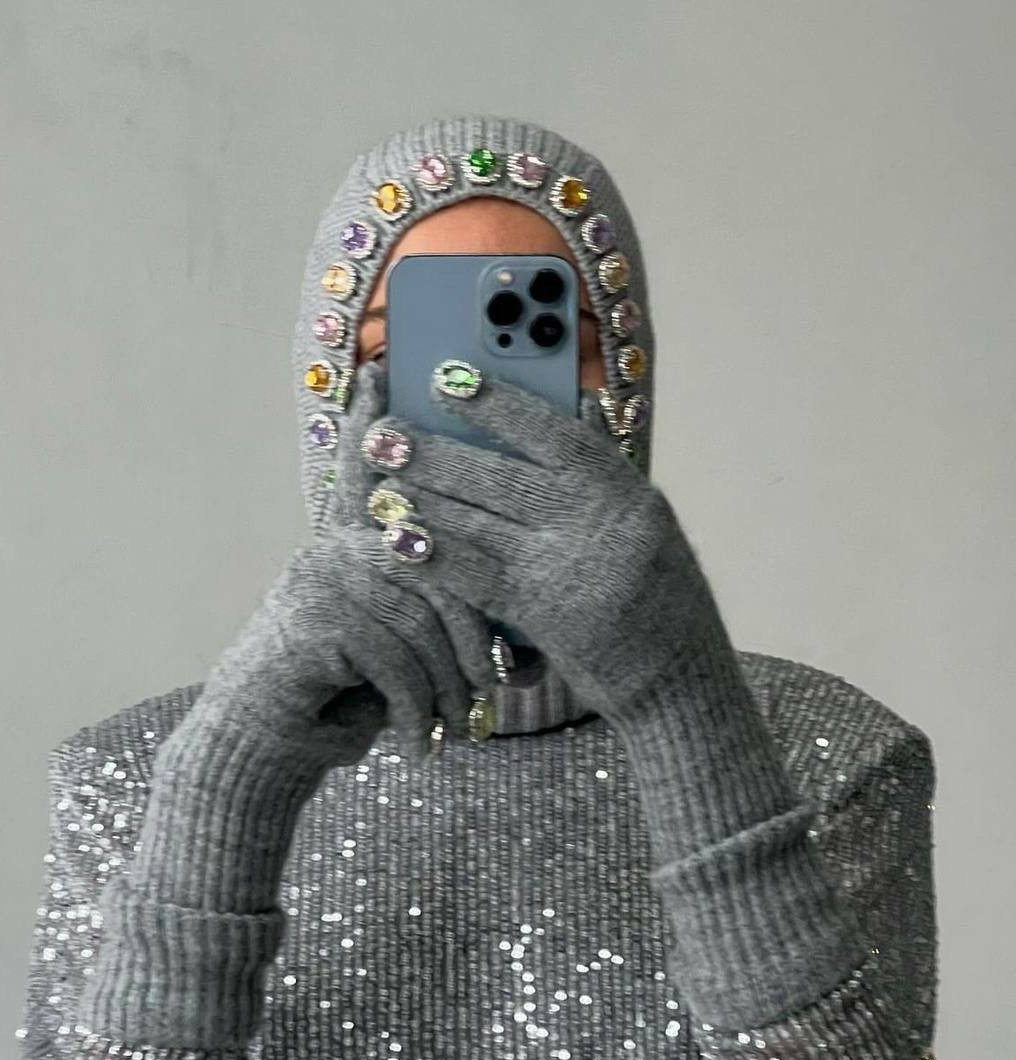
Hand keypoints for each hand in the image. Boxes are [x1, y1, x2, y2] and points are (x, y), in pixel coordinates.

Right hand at [197, 360, 496, 762]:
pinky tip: (420, 744)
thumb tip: (528, 656)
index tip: (384, 369)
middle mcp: (337, 550)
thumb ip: (441, 630)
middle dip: (472, 644)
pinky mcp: (315, 616)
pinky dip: (417, 710)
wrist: (263, 748)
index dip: (376, 422)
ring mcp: (323, 577)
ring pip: (423, 620)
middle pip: (438, 568)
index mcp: (355, 548)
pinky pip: (397, 658)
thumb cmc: (339, 700)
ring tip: (456, 732)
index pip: (373, 477)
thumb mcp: (402, 659)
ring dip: (446, 690)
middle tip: (489, 698)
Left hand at [359, 362, 726, 721]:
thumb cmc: (658, 598)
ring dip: (424, 502)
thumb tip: (575, 403)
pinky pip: (479, 577)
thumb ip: (606, 471)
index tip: (447, 378)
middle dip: (437, 454)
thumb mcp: (647, 525)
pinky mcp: (548, 615)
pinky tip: (397, 540)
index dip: (498, 403)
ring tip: (378, 483)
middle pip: (504, 478)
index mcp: (628, 491)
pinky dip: (435, 557)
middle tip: (383, 435)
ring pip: (483, 524)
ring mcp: (574, 568)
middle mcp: (603, 522)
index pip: (555, 433)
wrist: (681, 680)